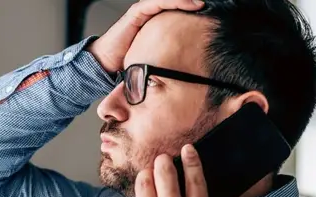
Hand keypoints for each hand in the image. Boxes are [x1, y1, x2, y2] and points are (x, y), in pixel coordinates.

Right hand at [87, 0, 204, 72]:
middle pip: (174, 4)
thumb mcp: (155, 60)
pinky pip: (157, 3)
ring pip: (167, 1)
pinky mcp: (137, 13)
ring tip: (201, 4)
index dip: (192, 12)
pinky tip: (187, 3)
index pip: (177, 13)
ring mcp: (143, 12)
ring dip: (185, 0)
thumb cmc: (127, 62)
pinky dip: (173, 2)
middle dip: (191, 3)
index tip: (210, 17)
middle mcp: (151, 16)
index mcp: (156, 25)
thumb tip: (188, 71)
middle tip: (209, 8)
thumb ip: (169, 59)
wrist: (106, 63)